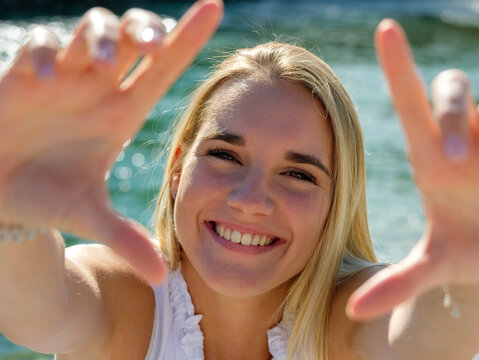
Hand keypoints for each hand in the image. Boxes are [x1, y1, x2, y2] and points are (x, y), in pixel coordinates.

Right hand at [0, 0, 222, 283]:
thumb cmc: (46, 198)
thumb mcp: (88, 214)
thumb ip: (125, 238)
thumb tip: (161, 276)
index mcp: (122, 113)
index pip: (163, 68)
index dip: (189, 36)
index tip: (216, 5)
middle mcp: (97, 89)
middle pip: (132, 37)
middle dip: (143, 28)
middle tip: (150, 42)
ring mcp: (61, 78)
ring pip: (89, 30)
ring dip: (96, 37)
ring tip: (96, 62)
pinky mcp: (22, 76)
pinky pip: (37, 48)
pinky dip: (41, 55)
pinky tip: (41, 79)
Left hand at [347, 19, 478, 319]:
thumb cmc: (460, 251)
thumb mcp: (430, 269)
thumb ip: (395, 285)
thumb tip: (353, 313)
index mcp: (429, 159)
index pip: (410, 102)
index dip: (398, 64)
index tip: (385, 27)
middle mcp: (463, 144)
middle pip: (457, 93)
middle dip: (457, 118)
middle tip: (454, 164)